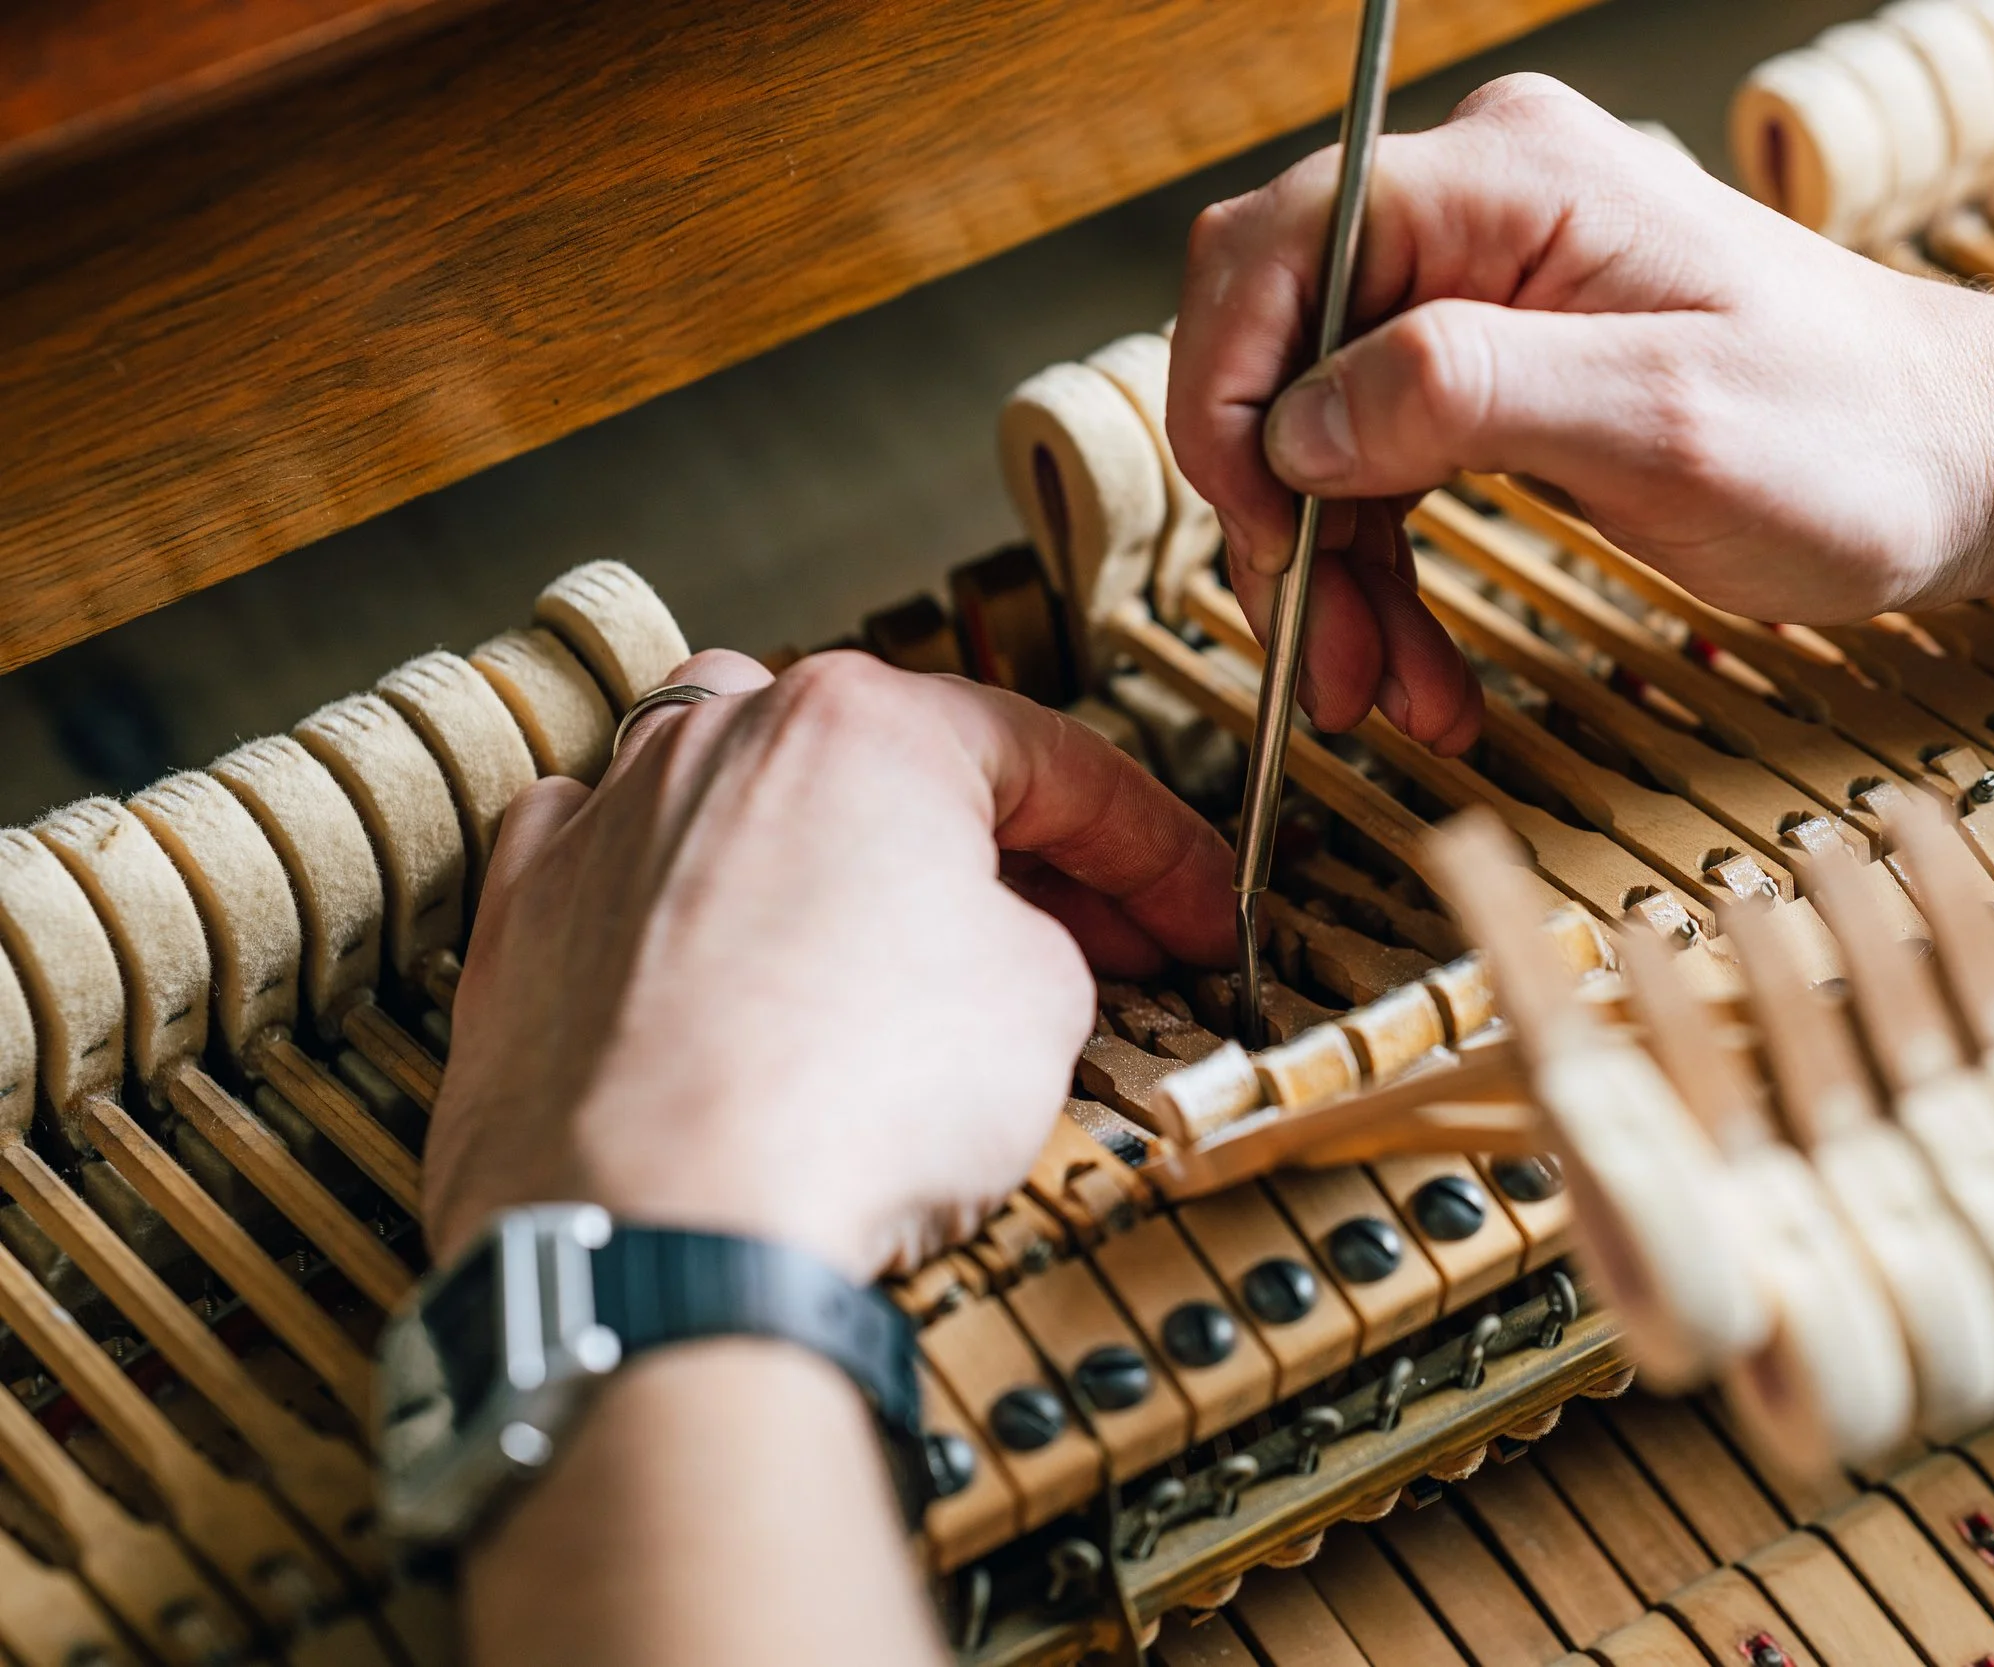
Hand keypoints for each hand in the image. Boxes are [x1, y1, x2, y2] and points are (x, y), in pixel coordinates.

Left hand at [424, 650, 1235, 1279]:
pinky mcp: (522, 921)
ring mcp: (604, 821)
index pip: (1054, 764)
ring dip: (833, 846)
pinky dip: (680, 896)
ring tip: (892, 931)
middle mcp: (721, 738)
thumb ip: (1035, 935)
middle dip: (1006, 853)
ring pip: (745, 787)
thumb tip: (995, 945)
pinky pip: (617, 867)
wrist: (657, 1239)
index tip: (1196, 915)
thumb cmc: (850, 1107)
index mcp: (867, 722)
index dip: (1151, 850)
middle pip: (899, 767)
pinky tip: (717, 950)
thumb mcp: (1044, 1004)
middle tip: (1089, 941)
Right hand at [1169, 73, 1993, 743]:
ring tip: (1381, 692)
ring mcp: (1484, 288)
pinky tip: (1411, 666)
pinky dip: (1381, 573)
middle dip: (1282, 521)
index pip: (1273, 251)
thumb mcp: (1665, 423)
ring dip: (1330, 574)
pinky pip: (1381, 466)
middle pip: (1277, 353)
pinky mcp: (1499, 365)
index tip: (1264, 538)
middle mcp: (1476, 211)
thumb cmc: (1851, 438)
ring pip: (1317, 431)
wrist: (1957, 466)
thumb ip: (1467, 395)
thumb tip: (1299, 421)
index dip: (1227, 400)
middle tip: (1319, 658)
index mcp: (1503, 178)